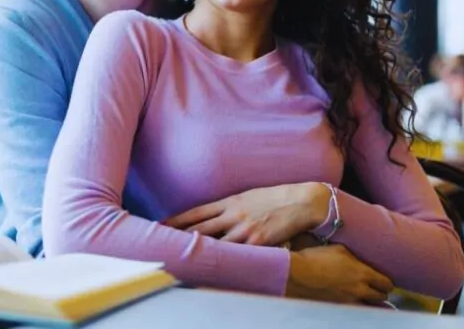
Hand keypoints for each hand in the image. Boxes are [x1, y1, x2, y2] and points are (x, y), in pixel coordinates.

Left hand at [163, 183, 329, 245]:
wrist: (302, 201)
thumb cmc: (277, 197)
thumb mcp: (250, 196)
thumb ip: (232, 206)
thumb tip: (216, 215)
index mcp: (231, 201)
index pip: (197, 211)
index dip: (177, 219)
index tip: (161, 224)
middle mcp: (233, 215)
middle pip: (200, 228)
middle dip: (179, 237)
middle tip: (161, 244)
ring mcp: (244, 230)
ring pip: (215, 244)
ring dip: (198, 252)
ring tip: (181, 259)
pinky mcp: (258, 243)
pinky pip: (237, 255)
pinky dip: (225, 261)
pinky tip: (214, 268)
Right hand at [286, 245, 393, 303]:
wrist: (299, 274)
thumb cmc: (318, 257)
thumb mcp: (340, 249)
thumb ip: (355, 256)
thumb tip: (361, 258)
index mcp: (363, 273)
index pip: (386, 283)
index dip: (387, 282)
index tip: (385, 280)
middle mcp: (360, 290)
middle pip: (380, 297)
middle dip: (381, 292)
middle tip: (377, 288)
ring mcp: (349, 301)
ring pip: (369, 306)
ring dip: (370, 301)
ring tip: (367, 296)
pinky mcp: (338, 308)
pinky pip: (355, 310)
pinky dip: (357, 306)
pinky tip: (352, 301)